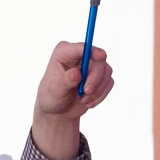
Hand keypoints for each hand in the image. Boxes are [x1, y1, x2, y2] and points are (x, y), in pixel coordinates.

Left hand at [31, 40, 114, 159]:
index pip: (80, 46)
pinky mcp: (101, 76)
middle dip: (95, 78)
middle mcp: (80, 55)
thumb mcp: (53, 92)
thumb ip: (64, 80)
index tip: (97, 56)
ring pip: (107, 71)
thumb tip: (76, 73)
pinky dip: (101, 95)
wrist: (57, 113)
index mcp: (64, 52)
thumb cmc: (50, 98)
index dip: (90, 50)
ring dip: (97, 90)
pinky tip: (89, 103)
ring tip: (83, 101)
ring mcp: (92, 65)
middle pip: (98, 58)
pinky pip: (110, 83)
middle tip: (85, 94)